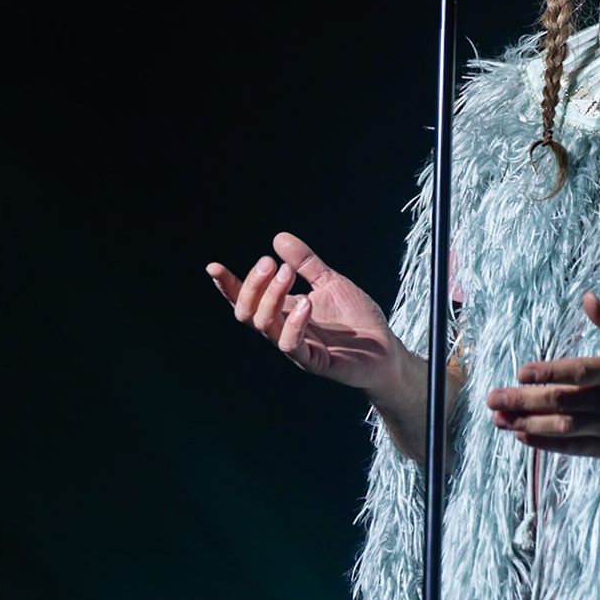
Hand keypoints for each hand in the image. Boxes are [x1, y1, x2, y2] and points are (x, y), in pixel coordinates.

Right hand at [206, 232, 406, 392]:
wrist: (386, 349)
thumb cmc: (357, 320)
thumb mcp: (330, 281)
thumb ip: (306, 262)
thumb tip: (278, 237)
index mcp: (282, 312)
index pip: (245, 300)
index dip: (228, 286)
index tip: (213, 266)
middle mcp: (282, 330)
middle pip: (246, 313)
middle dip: (251, 286)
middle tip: (270, 263)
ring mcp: (297, 348)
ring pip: (264, 327)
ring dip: (271, 296)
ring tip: (287, 272)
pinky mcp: (315, 362)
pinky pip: (292, 346)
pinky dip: (294, 324)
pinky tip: (307, 303)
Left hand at [485, 292, 599, 457]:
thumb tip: (587, 296)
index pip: (579, 372)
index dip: (549, 373)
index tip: (520, 372)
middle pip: (563, 402)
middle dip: (524, 401)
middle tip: (492, 398)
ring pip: (563, 428)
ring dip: (527, 424)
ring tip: (498, 418)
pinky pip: (572, 448)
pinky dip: (545, 443)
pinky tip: (520, 434)